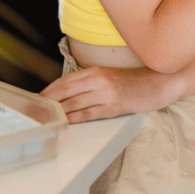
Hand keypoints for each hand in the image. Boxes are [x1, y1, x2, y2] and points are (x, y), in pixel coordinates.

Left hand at [40, 66, 179, 123]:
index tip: (35, 100)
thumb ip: (90, 82)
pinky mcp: (114, 106)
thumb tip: (67, 94)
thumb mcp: (111, 76)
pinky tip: (64, 123)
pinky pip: (87, 114)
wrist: (161, 83)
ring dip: (56, 113)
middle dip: (46, 103)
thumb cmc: (136, 82)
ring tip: (44, 120)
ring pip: (73, 104)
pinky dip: (73, 119)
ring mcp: (106, 93)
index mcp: (96, 70)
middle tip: (33, 112)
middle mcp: (99, 79)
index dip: (47, 91)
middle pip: (64, 92)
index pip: (64, 81)